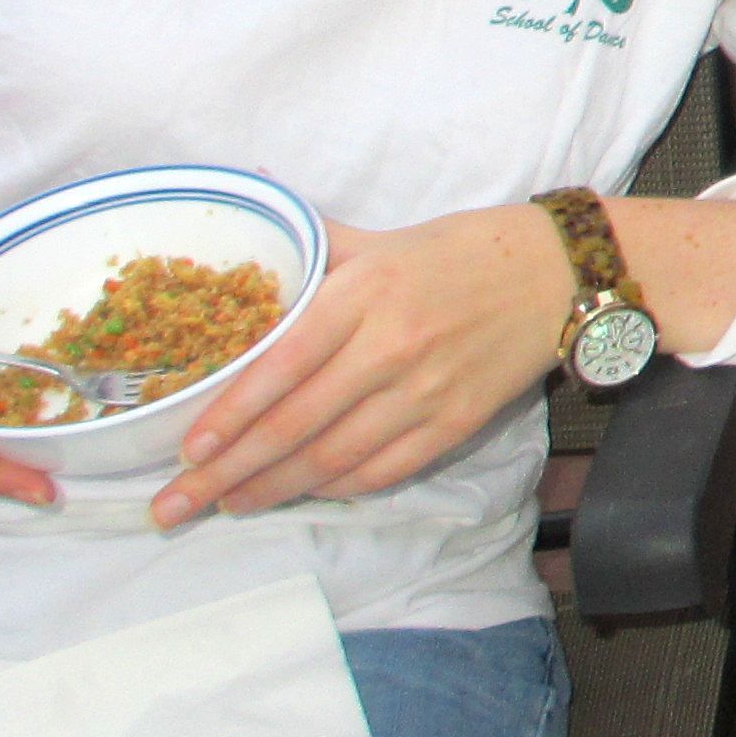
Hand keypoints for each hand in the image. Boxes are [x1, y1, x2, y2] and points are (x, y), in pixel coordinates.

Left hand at [153, 205, 573, 527]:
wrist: (558, 273)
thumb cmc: (460, 251)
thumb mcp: (383, 237)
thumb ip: (316, 248)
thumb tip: (251, 232)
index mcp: (363, 294)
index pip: (280, 367)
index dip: (229, 414)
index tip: (188, 448)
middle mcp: (390, 347)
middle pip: (294, 425)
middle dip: (228, 472)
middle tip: (177, 503)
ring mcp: (425, 391)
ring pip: (333, 457)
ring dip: (274, 488)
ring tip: (230, 503)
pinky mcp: (456, 422)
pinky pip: (384, 469)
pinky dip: (339, 487)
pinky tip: (306, 492)